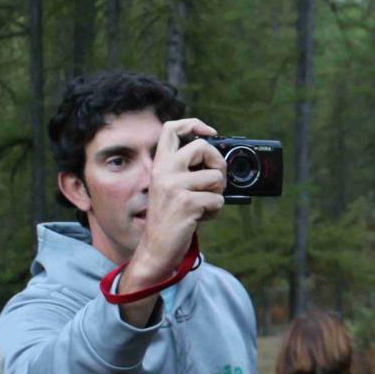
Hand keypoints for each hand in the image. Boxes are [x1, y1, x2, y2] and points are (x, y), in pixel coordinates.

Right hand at [118, 119, 224, 324]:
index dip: (194, 124)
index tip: (211, 132)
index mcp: (159, 165)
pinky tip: (201, 218)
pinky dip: (215, 211)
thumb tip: (218, 160)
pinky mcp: (187, 203)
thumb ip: (187, 172)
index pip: (171, 129)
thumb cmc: (170, 220)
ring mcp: (174, 187)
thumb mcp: (172, 189)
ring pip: (216, 178)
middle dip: (218, 163)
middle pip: (202, 147)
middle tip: (216, 181)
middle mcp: (164, 172)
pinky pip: (218, 199)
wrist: (156, 249)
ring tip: (203, 206)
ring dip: (217, 194)